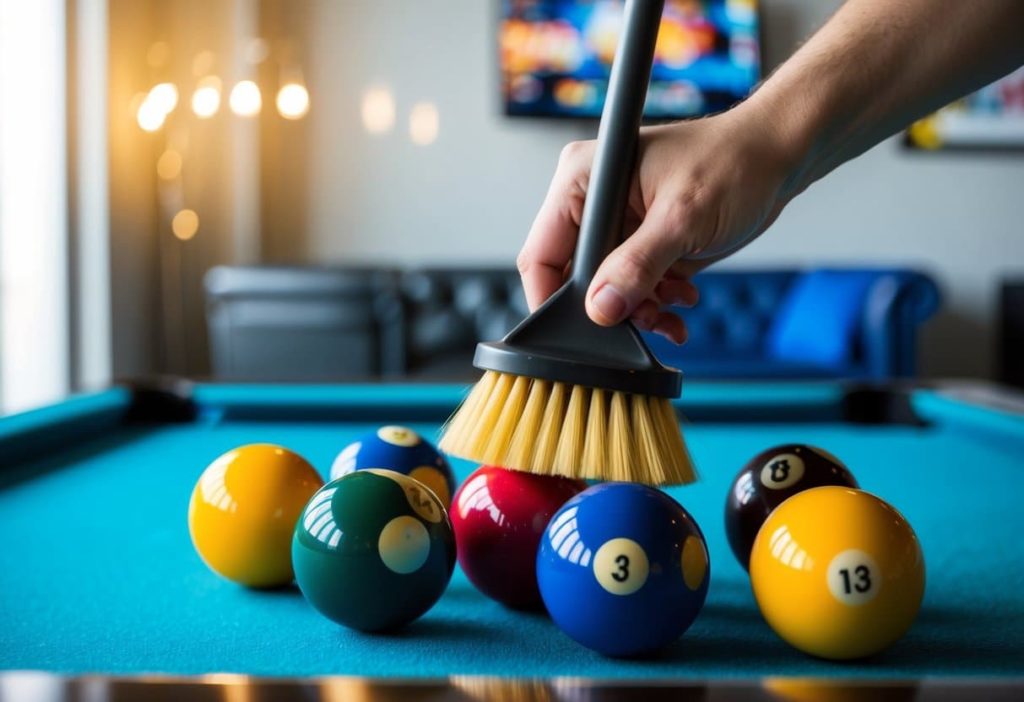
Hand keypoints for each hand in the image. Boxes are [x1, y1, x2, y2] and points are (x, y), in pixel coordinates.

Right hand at [517, 103, 797, 343]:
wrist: (778, 156)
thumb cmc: (733, 161)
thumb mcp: (681, 218)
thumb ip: (637, 266)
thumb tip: (600, 308)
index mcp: (581, 180)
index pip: (542, 252)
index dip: (552, 298)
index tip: (576, 333)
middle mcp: (593, 203)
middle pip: (573, 278)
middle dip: (608, 307)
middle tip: (643, 318)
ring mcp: (617, 226)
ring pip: (604, 290)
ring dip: (637, 309)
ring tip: (671, 310)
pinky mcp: (641, 243)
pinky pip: (632, 288)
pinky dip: (654, 303)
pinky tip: (681, 297)